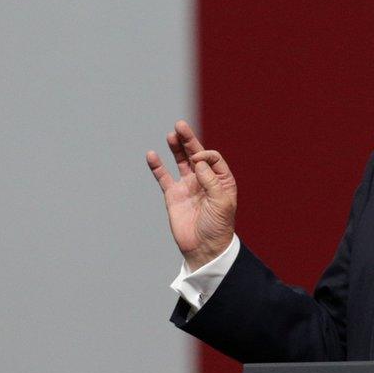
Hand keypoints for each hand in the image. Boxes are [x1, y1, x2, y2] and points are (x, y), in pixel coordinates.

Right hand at [146, 120, 236, 269]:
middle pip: (195, 154)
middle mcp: (204, 180)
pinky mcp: (173, 195)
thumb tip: (198, 161)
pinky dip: (157, 166)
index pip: (212, 158)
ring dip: (176, 148)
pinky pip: (163, 177)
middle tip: (180, 125)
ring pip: (180, 162)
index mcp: (221, 180)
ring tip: (172, 134)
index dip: (205, 155)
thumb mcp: (222, 202)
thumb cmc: (218, 226)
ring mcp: (188, 186)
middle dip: (189, 140)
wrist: (204, 247)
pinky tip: (152, 155)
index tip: (199, 163)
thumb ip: (211, 180)